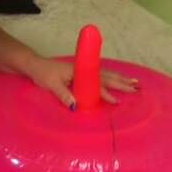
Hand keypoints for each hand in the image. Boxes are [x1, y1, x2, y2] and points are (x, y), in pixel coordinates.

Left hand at [24, 56, 138, 108]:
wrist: (35, 65)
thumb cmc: (43, 74)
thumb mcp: (51, 85)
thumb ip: (63, 95)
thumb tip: (75, 106)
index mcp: (79, 72)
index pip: (96, 84)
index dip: (106, 93)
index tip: (117, 102)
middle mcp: (84, 70)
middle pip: (106, 76)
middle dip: (122, 82)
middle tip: (137, 87)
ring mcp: (84, 70)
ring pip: (106, 74)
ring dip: (119, 78)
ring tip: (133, 82)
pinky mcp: (81, 73)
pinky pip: (100, 75)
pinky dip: (111, 77)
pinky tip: (117, 80)